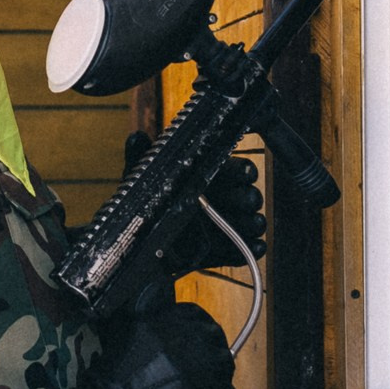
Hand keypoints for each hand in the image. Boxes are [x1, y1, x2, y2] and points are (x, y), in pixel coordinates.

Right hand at [67, 299, 235, 388]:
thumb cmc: (110, 376)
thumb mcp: (122, 333)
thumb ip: (144, 321)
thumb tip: (151, 312)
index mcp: (168, 320)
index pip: (195, 315)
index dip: (195, 329)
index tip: (192, 341)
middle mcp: (191, 337)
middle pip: (215, 338)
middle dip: (209, 351)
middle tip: (197, 367)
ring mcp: (204, 366)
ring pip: (225, 365)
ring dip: (216, 375)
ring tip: (201, 388)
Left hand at [121, 131, 266, 273]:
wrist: (146, 238)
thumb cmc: (153, 200)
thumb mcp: (146, 178)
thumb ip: (142, 156)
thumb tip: (136, 138)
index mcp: (210, 177)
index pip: (236, 170)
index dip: (242, 171)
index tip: (245, 173)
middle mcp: (224, 199)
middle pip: (249, 196)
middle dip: (248, 198)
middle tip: (245, 200)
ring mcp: (227, 225)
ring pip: (252, 222)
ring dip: (253, 222)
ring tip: (251, 223)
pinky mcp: (225, 250)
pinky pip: (244, 250)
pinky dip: (251, 248)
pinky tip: (252, 247)